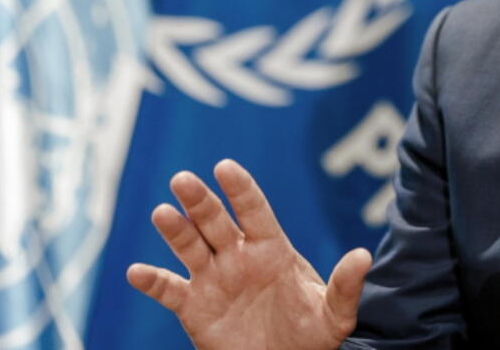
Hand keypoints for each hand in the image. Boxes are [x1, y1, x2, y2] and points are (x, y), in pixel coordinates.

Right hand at [127, 159, 371, 349]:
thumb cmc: (312, 336)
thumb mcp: (333, 314)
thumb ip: (344, 286)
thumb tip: (364, 255)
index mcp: (271, 249)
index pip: (254, 211)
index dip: (241, 189)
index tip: (225, 167)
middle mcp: (238, 256)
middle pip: (215, 221)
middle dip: (199, 201)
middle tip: (183, 180)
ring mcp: (213, 279)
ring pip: (189, 246)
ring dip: (174, 230)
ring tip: (162, 213)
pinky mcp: (193, 306)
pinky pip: (168, 289)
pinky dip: (151, 281)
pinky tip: (135, 272)